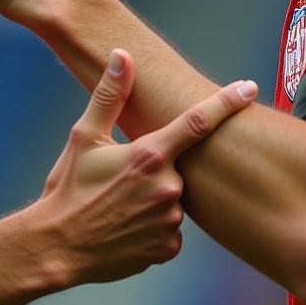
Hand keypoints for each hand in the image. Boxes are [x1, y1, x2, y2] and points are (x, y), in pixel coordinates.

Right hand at [34, 49, 257, 286]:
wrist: (56, 247)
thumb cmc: (67, 188)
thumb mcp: (84, 136)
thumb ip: (110, 95)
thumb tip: (122, 56)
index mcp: (150, 155)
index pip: (198, 121)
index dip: (227, 102)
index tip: (249, 87)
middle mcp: (168, 188)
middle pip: (176, 165)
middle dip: (155, 166)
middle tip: (118, 180)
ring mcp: (171, 221)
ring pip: (173, 198)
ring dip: (152, 196)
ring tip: (116, 205)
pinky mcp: (168, 248)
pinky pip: (169, 227)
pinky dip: (152, 224)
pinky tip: (125, 227)